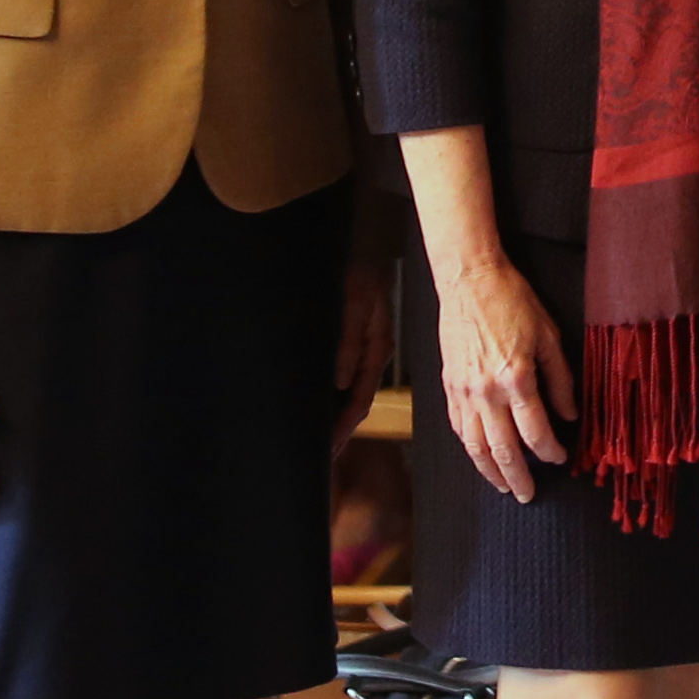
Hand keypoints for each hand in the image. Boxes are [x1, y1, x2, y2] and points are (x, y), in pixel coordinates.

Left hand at [331, 258, 394, 449]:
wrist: (368, 243)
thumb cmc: (362, 268)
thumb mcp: (355, 303)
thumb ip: (349, 341)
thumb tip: (340, 379)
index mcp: (376, 349)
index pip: (360, 400)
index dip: (344, 428)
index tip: (329, 450)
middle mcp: (371, 353)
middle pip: (356, 402)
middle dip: (341, 430)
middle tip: (324, 455)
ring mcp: (365, 347)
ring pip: (351, 392)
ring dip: (338, 415)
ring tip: (322, 438)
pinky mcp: (356, 339)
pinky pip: (346, 375)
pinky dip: (335, 395)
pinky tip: (323, 402)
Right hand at [432, 249, 576, 500]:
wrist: (470, 281)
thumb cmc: (514, 302)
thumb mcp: (550, 336)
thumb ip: (562, 379)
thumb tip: (571, 415)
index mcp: (517, 378)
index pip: (536, 431)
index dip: (551, 451)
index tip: (561, 458)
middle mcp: (487, 391)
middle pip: (503, 450)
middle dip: (518, 477)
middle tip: (529, 495)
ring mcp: (464, 391)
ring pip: (475, 447)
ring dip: (490, 473)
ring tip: (503, 487)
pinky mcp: (448, 387)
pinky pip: (459, 429)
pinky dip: (470, 449)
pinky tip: (480, 457)